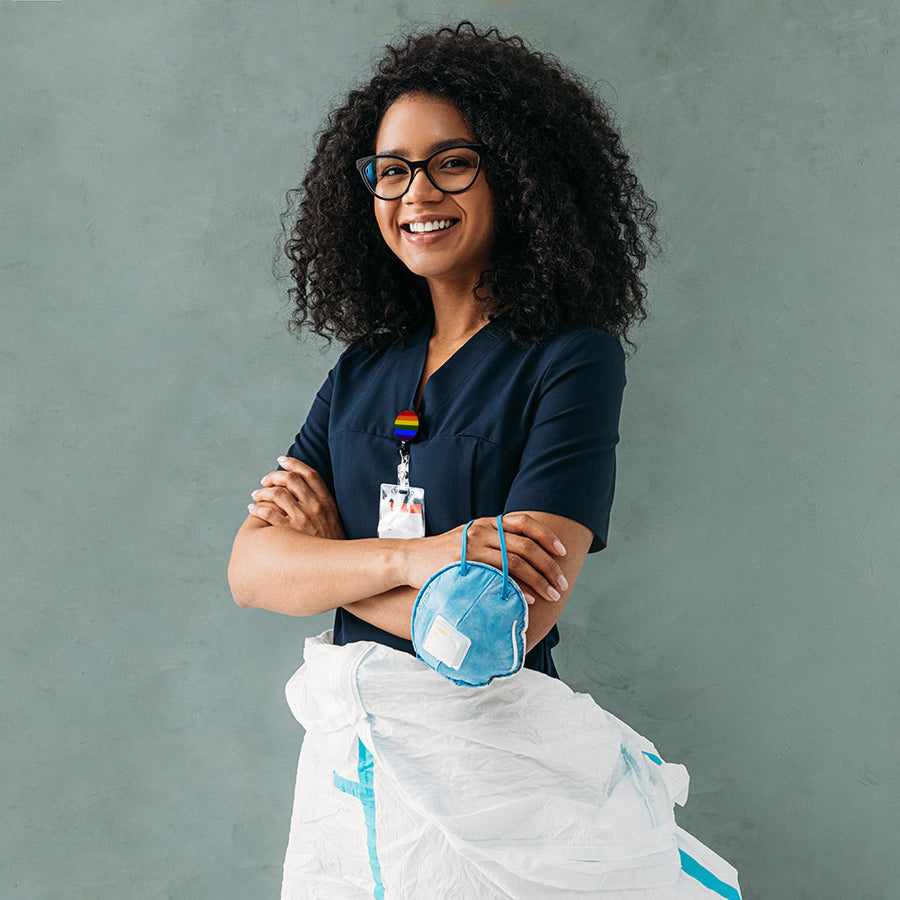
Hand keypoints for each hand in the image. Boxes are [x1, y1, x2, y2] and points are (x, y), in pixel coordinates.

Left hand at [247, 456, 346, 539]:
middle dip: (273, 476)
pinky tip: (254, 510)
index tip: (282, 460)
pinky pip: (268, 513)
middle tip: (264, 480)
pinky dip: (258, 508)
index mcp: (327, 502)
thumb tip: (306, 494)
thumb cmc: (333, 546)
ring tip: (255, 496)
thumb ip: (322, 506)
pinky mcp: (290, 532)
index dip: (294, 463)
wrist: (339, 569)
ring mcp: (303, 519)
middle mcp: (315, 507)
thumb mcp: (334, 521)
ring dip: (261, 492)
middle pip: (290, 479)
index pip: (310, 474)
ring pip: (276, 493)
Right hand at [400, 512, 568, 605]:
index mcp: (487, 522)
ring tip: (551, 595)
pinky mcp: (464, 565)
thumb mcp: (469, 538)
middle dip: (549, 566)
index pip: (524, 522)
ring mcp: (473, 547)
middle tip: (561, 583)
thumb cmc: (443, 554)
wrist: (410, 559)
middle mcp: (482, 530)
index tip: (562, 552)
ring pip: (516, 562)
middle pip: (526, 545)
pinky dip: (518, 589)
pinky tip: (529, 599)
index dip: (547, 536)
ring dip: (539, 580)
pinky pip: (498, 577)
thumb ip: (494, 541)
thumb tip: (524, 555)